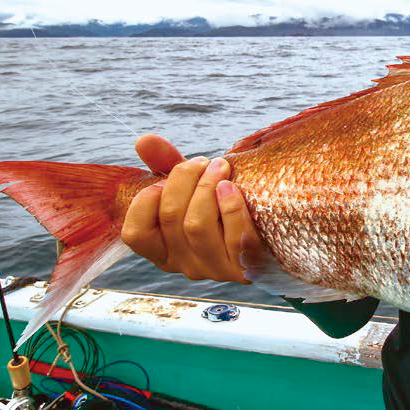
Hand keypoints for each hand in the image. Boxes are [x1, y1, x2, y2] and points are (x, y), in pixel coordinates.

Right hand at [121, 134, 264, 281]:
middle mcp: (185, 266)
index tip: (164, 177)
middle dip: (184, 179)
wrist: (275, 235)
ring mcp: (215, 270)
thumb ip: (166, 166)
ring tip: (220, 166)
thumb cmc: (223, 209)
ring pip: (197, 225)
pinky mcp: (246, 268)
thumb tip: (143, 140)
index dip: (145, 201)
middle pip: (171, 218)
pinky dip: (232, 207)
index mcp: (164, 251)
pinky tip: (231, 187)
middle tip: (203, 161)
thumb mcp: (191, 189)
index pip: (135, 234)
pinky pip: (235, 238)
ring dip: (207, 187)